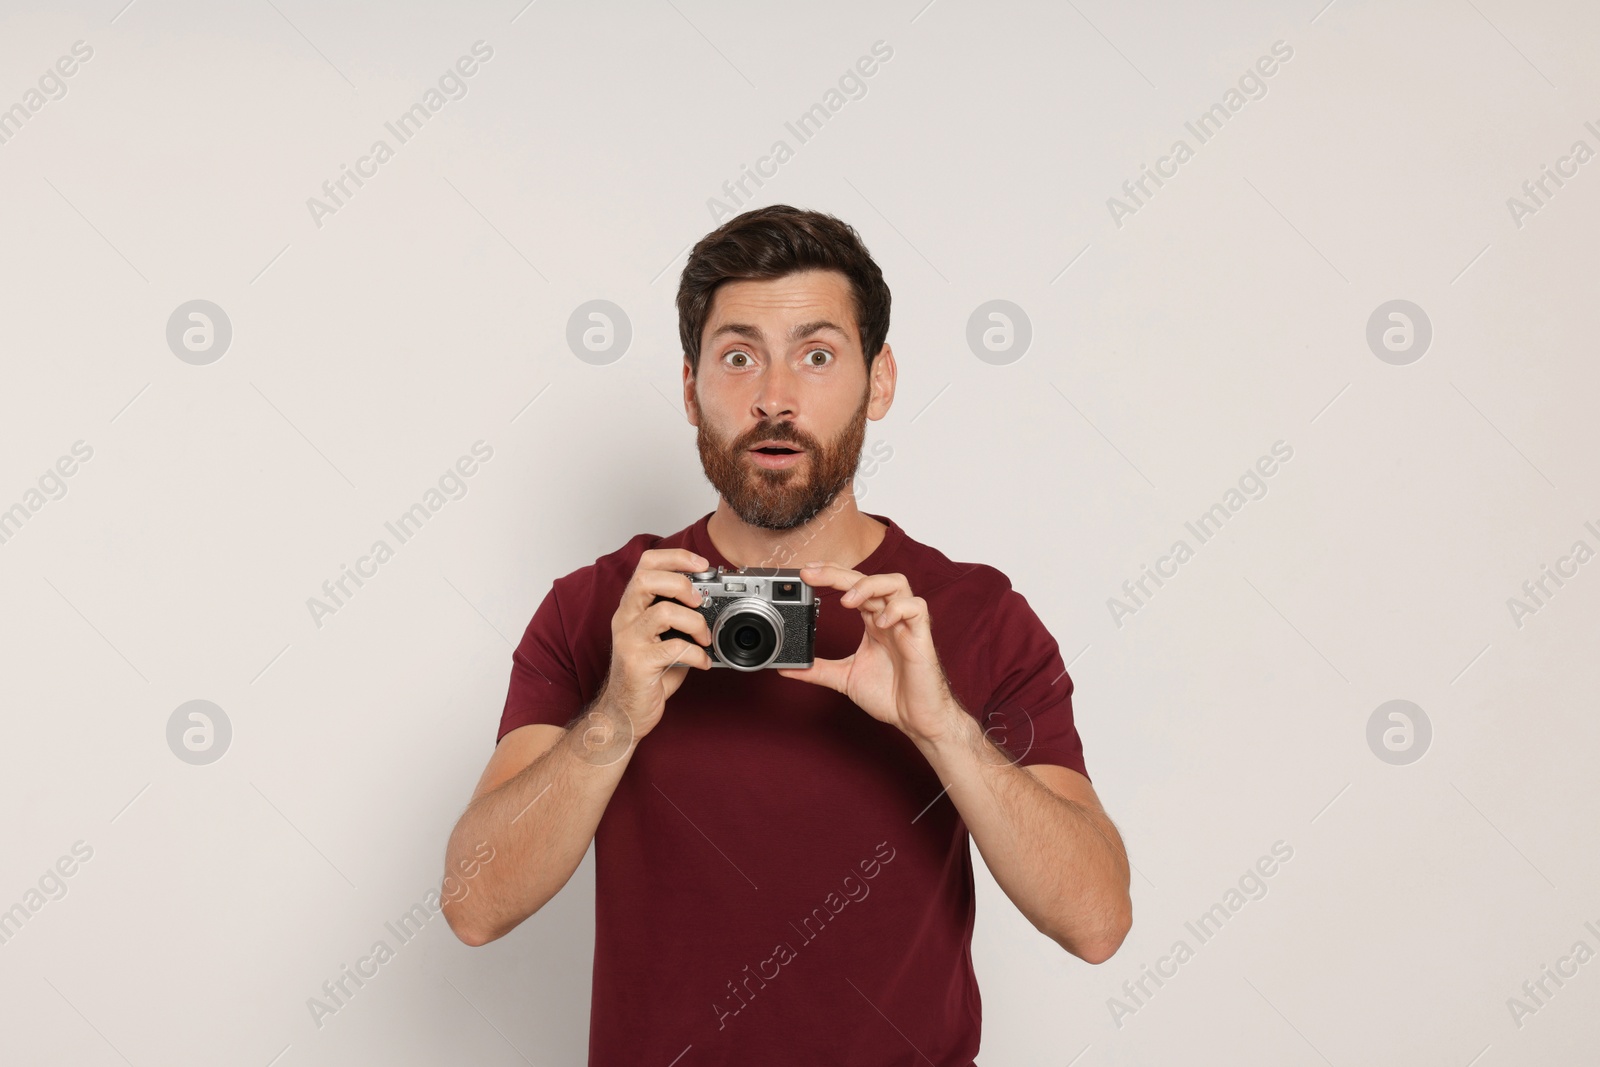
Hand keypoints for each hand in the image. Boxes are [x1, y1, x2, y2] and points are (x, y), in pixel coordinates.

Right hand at [596, 548, 714, 742]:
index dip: (676, 557)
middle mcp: (626, 618)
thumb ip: (678, 618)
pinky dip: (697, 654)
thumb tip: (713, 602)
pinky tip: (703, 662)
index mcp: (632, 606)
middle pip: (647, 579)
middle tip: (700, 601)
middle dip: (682, 584)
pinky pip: (674, 649)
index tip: (701, 564)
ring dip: (695, 622)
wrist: (624, 712)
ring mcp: (629, 640)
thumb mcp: (661, 638)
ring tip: (705, 638)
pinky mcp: (638, 663)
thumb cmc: (647, 674)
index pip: (646, 564)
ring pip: (663, 612)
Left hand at [776, 563, 960, 742]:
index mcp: (873, 621)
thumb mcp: (845, 677)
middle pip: (867, 578)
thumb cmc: (891, 695)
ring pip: (896, 582)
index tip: (806, 572)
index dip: (830, 574)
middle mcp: (889, 617)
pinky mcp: (921, 636)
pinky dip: (897, 610)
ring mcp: (906, 624)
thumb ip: (818, 669)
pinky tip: (880, 623)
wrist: (916, 719)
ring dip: (869, 585)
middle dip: (838, 573)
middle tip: (812, 574)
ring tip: (848, 601)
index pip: (852, 586)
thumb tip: (787, 668)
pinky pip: (916, 607)